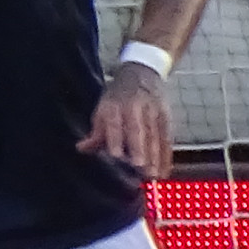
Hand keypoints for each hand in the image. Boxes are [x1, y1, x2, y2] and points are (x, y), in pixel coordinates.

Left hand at [78, 59, 172, 183]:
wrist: (144, 72)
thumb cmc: (118, 96)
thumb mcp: (103, 108)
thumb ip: (96, 132)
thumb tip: (81, 148)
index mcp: (115, 106)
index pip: (114, 123)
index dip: (116, 138)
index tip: (116, 155)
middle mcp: (135, 108)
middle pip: (138, 130)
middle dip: (139, 148)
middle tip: (140, 167)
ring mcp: (153, 112)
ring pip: (155, 136)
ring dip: (155, 157)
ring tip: (153, 175)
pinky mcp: (167, 117)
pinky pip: (167, 139)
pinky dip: (167, 156)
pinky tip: (164, 172)